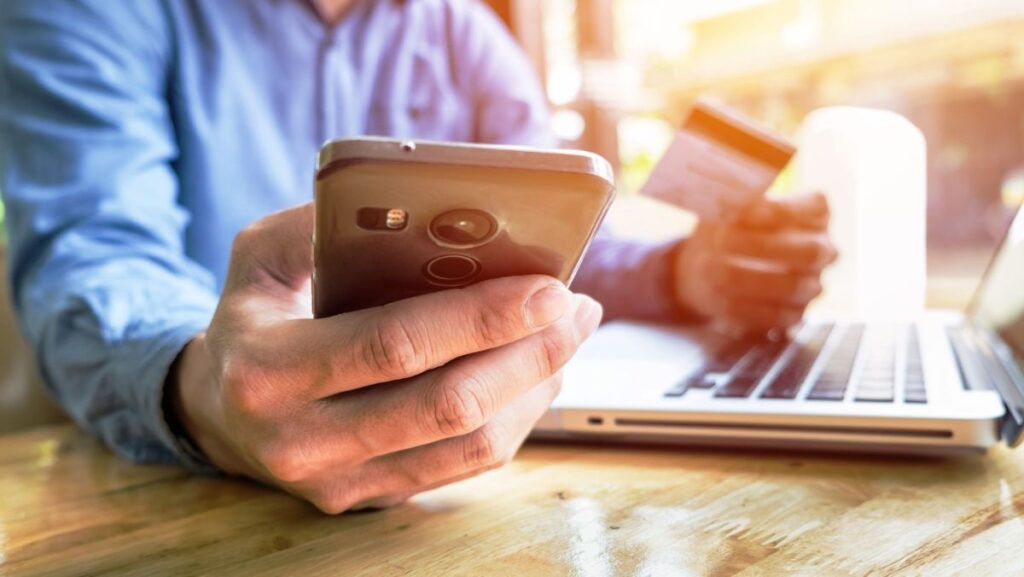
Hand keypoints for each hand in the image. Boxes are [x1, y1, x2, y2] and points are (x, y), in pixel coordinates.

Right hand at [168, 203, 601, 512]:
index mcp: (268, 370)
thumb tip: (418, 211)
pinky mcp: (371, 498)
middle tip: (576, 309)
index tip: (548, 288)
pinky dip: (514, 420)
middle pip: (447, 405)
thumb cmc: (252, 319)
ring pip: (467, 446)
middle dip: (529, 354)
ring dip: (534, 388)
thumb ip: (320, 225)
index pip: (394, 346)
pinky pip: (462, 466)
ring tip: (567, 336)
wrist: (217, 412)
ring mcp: (339, 482)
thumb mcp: (258, 257)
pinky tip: (536, 376)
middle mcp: (301, 441)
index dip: (481, 319)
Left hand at [673, 192, 836, 333]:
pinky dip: (743, 304)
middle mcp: (822, 249)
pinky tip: (717, 293)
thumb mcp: (727, 210)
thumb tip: (735, 204)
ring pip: (794, 286)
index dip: (785, 210)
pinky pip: (777, 314)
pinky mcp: (794, 313)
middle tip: (724, 241)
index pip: (817, 208)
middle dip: (765, 247)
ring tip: (710, 269)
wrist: (707, 268)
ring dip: (748, 279)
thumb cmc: (724, 228)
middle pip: (811, 251)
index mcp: (814, 214)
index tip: (748, 212)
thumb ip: (736, 204)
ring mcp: (812, 284)